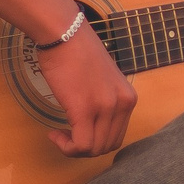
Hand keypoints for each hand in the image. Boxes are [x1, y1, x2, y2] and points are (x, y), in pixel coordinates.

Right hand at [35, 17, 137, 157]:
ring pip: (93, 149)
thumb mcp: (102, 81)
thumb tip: (93, 124)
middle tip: (65, 135)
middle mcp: (123, 104)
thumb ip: (104, 102)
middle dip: (85, 148)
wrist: (64, 33)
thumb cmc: (76, 52)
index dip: (96, 141)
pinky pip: (80, 145)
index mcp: (128, 98)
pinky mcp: (85, 109)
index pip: (117, 136)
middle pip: (107, 146)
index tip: (77, 131)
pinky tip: (54, 133)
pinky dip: (66, 147)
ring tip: (59, 134)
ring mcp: (106, 108)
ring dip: (73, 149)